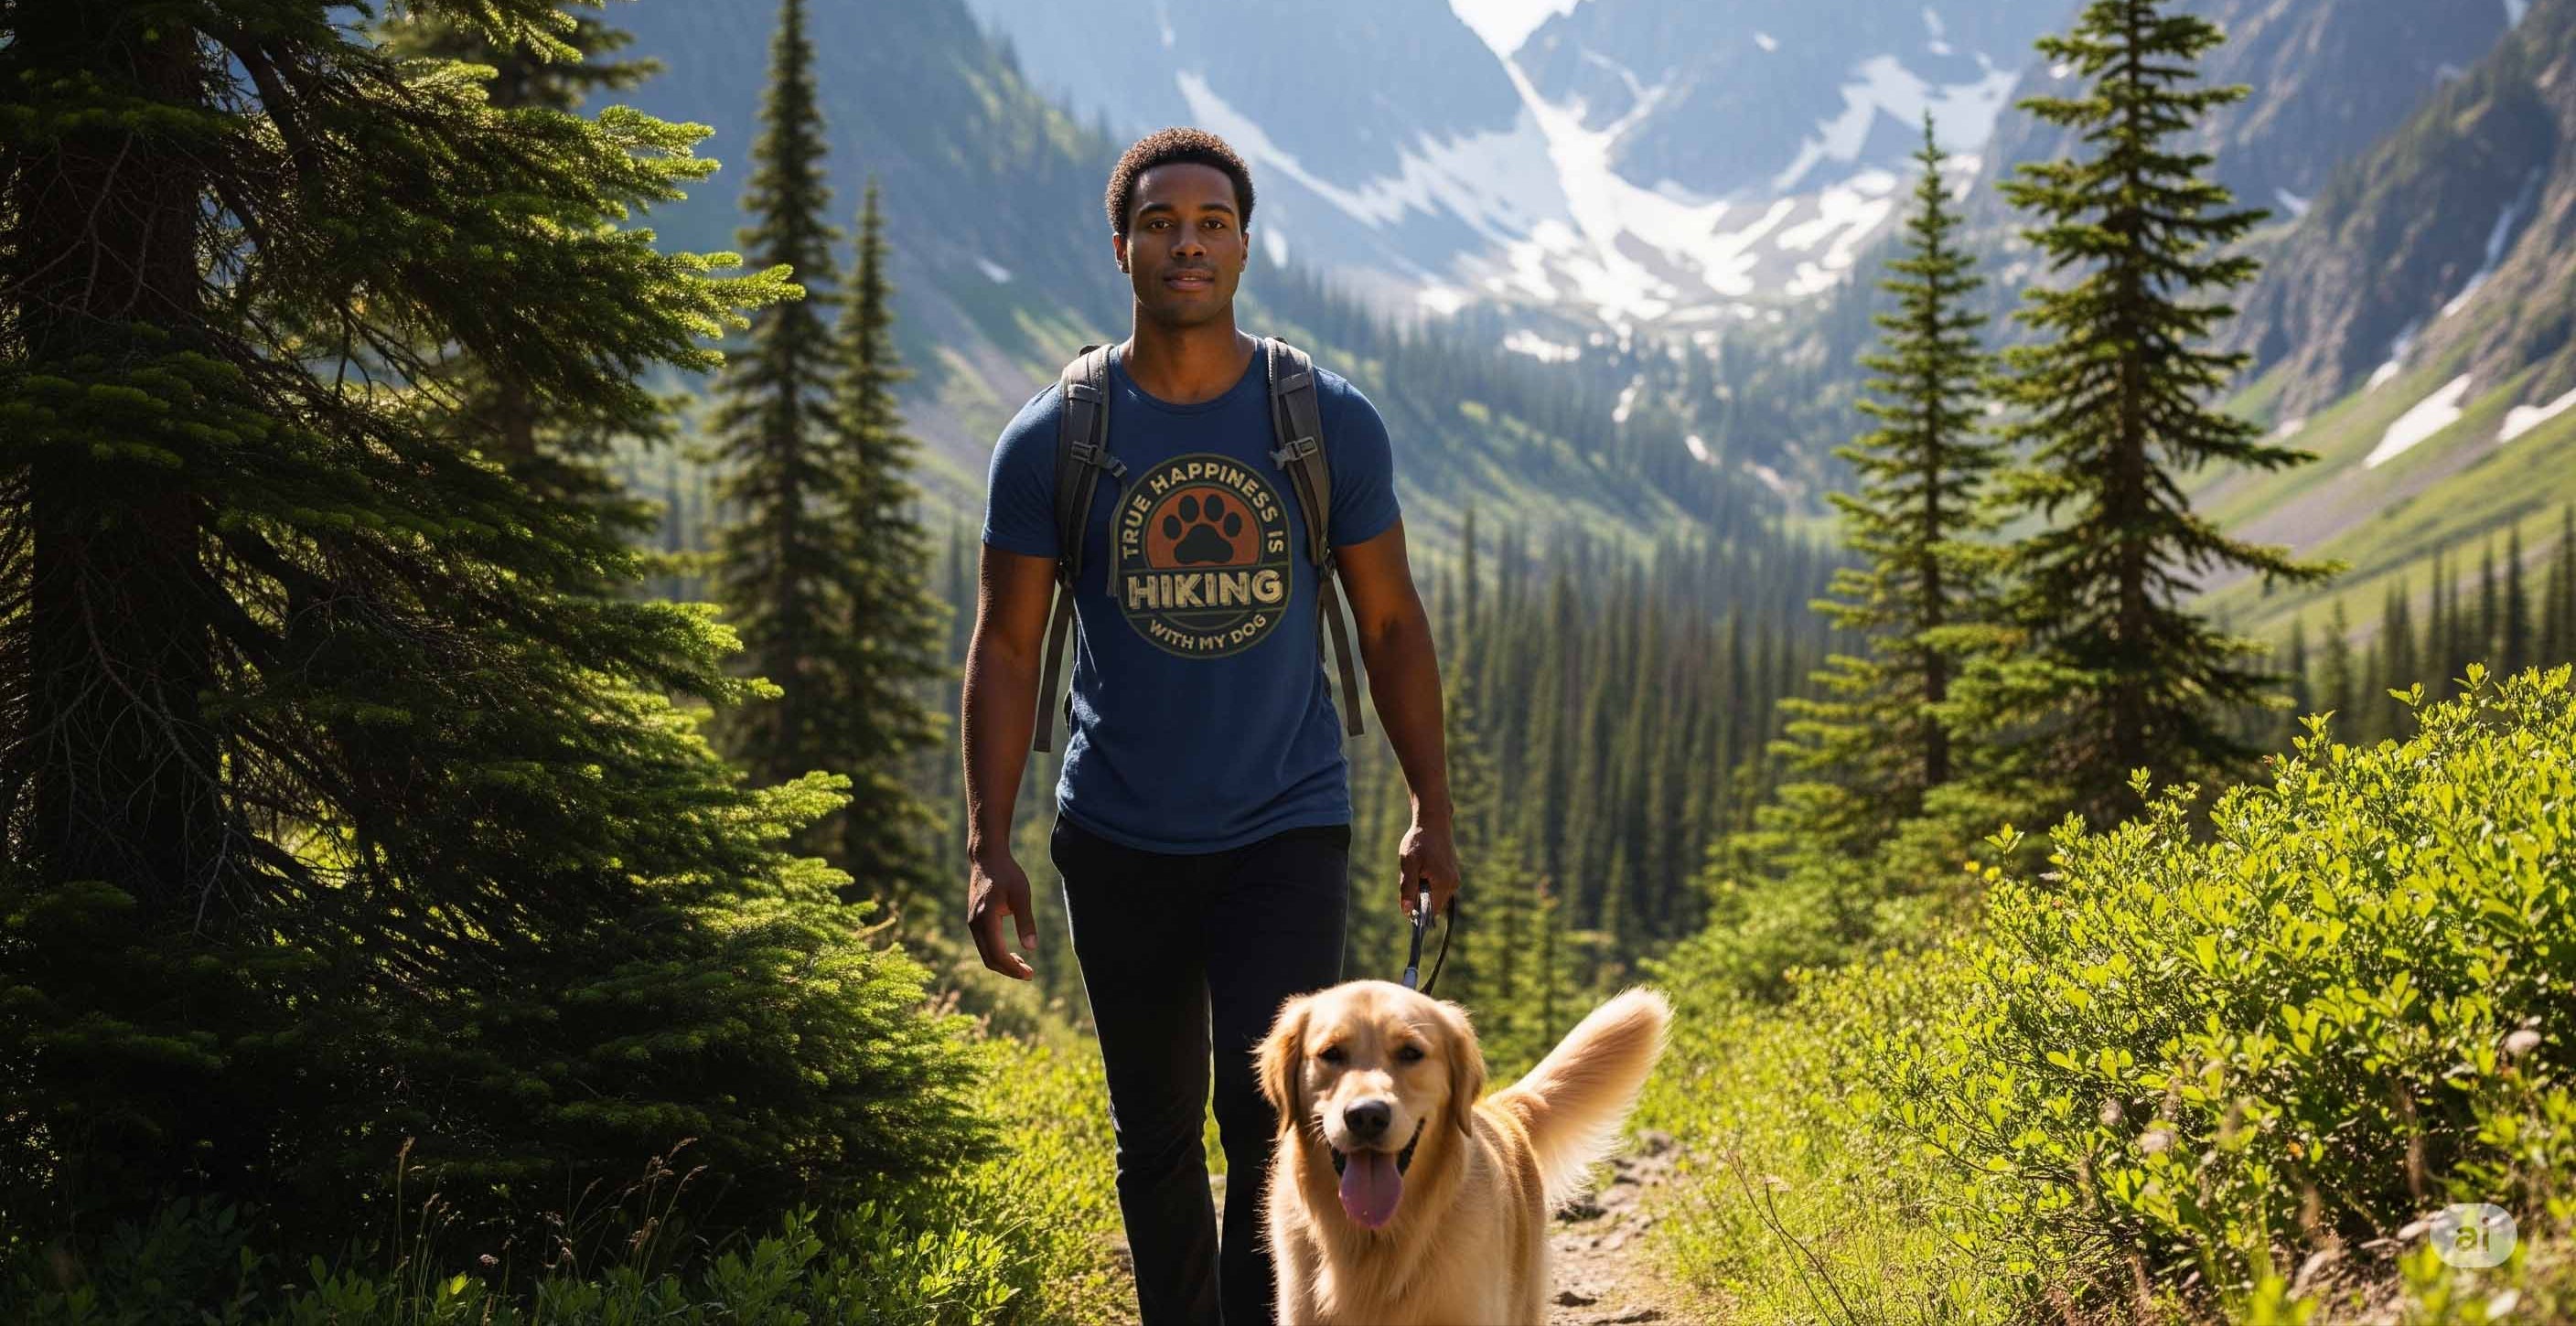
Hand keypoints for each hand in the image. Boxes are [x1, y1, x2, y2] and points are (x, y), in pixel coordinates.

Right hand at [967, 848, 1037, 980]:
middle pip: (989, 959)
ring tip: (1024, 966)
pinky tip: (1013, 954)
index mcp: (986, 919)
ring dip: (1004, 964)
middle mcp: (975, 924)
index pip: (997, 954)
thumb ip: (1025, 921)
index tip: (1030, 974)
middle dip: (1009, 970)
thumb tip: (1031, 948)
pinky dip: (998, 954)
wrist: (987, 858)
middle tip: (1029, 974)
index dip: (1013, 968)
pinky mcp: (975, 922)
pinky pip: (985, 946)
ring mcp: (972, 924)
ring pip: (986, 954)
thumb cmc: (1007, 874)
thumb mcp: (1022, 895)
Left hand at [1396, 814, 1460, 922]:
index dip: (1418, 910)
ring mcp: (1455, 878)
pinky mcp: (1453, 873)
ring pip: (1436, 895)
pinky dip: (1430, 882)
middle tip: (1413, 876)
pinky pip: (1440, 887)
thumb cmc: (1419, 841)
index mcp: (1443, 883)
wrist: (1433, 822)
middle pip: (1434, 904)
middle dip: (1420, 897)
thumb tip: (1406, 911)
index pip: (1431, 911)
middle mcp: (1453, 884)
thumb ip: (1408, 888)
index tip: (1407, 897)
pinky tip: (1424, 866)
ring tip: (1419, 869)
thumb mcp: (1409, 864)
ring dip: (1424, 889)